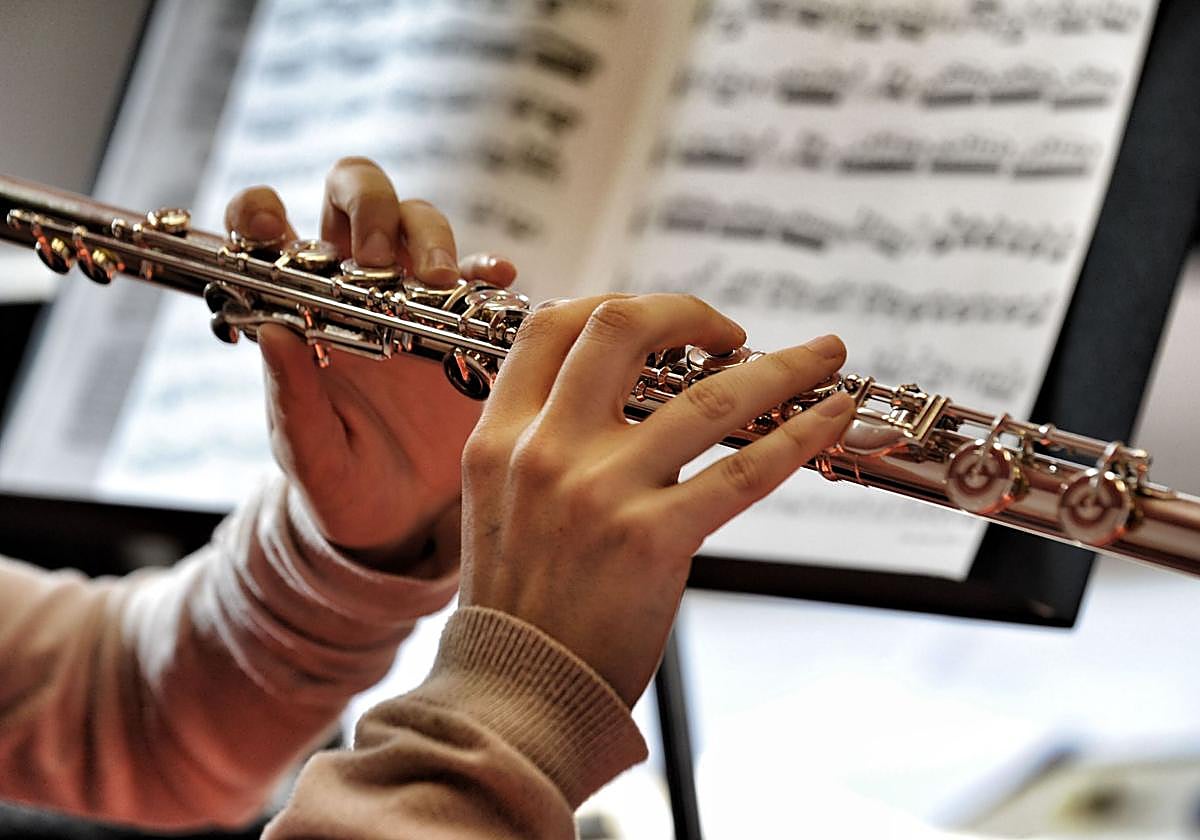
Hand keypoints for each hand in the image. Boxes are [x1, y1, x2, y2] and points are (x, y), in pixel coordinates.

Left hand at [224, 157, 516, 573]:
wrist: (406, 520)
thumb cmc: (342, 486)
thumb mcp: (310, 455)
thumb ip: (290, 401)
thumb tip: (270, 335)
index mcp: (299, 308)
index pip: (267, 229)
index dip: (263, 210)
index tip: (274, 228)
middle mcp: (355, 288)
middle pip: (356, 196)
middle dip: (366, 206)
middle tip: (375, 259)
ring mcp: (414, 298)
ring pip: (419, 221)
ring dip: (429, 237)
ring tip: (438, 284)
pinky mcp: (465, 322)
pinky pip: (479, 277)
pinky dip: (488, 268)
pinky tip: (498, 280)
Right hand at [459, 294, 855, 705]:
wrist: (519, 691)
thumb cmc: (521, 604)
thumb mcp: (503, 504)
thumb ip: (544, 443)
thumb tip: (612, 397)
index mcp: (501, 437)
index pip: (551, 327)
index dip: (612, 304)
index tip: (658, 322)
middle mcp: (546, 451)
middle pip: (622, 329)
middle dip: (688, 312)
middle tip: (727, 332)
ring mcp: (600, 492)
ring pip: (708, 396)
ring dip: (780, 365)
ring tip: (822, 355)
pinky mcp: (652, 540)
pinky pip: (742, 471)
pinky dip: (798, 434)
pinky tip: (829, 414)